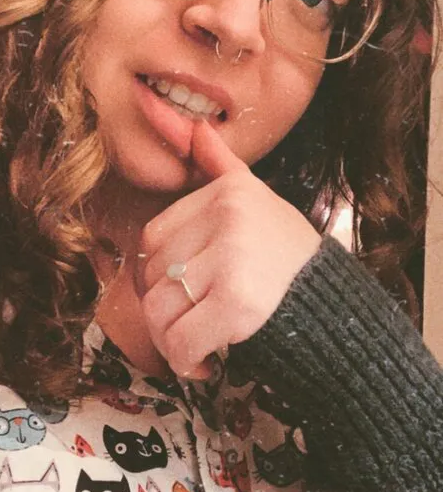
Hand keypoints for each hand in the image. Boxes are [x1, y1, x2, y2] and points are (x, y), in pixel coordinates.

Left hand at [138, 120, 320, 377]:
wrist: (340, 314)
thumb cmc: (289, 262)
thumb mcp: (260, 203)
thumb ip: (223, 167)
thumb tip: (195, 128)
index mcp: (228, 193)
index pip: (154, 236)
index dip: (160, 274)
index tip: (186, 294)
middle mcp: (230, 217)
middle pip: (153, 273)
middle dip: (164, 310)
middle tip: (191, 325)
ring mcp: (234, 259)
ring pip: (160, 308)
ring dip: (169, 339)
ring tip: (196, 347)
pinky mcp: (239, 304)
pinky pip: (180, 339)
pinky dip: (184, 360)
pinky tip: (204, 363)